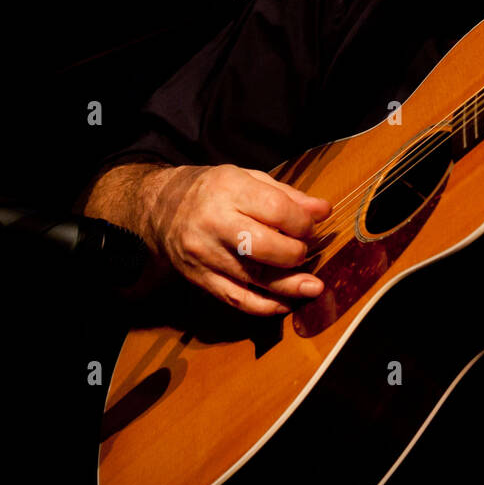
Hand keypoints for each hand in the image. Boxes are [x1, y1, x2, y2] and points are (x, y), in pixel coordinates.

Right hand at [143, 164, 329, 315]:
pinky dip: (263, 306)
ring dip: (288, 285)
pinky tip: (285, 304)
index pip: (276, 210)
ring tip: (313, 287)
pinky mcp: (199, 278)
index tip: (311, 227)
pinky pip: (235, 298)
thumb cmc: (213, 190)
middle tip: (306, 251)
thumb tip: (323, 212)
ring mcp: (204, 254)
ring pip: (252, 276)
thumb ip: (288, 195)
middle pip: (264, 246)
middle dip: (295, 252)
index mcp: (230, 190)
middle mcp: (214, 223)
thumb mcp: (249, 178)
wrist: (160, 208)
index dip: (302, 223)